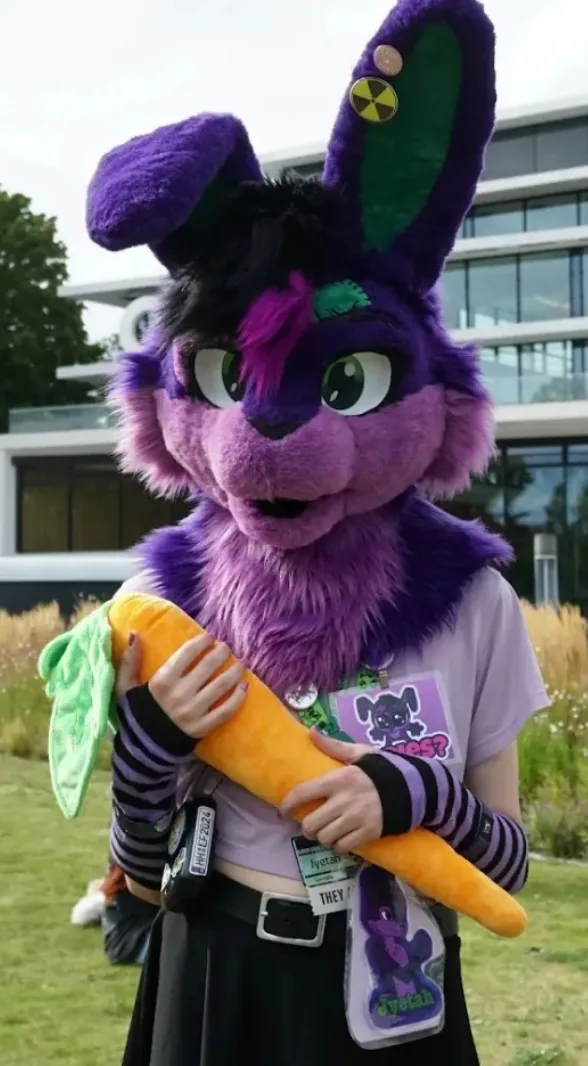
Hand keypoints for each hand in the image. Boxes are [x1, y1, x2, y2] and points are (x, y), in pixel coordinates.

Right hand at [117, 632, 247, 739]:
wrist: (143, 748)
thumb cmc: (137, 712)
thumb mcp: (126, 686)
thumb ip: (130, 660)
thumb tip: (135, 633)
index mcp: (161, 681)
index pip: (187, 654)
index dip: (201, 642)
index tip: (210, 637)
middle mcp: (179, 695)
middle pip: (208, 666)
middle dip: (221, 653)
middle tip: (226, 647)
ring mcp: (193, 712)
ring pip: (221, 686)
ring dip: (234, 671)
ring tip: (241, 663)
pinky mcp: (203, 727)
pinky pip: (226, 710)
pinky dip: (238, 697)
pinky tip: (245, 686)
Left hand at [281, 730, 382, 852]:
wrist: (411, 788)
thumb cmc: (380, 770)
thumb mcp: (358, 753)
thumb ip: (333, 746)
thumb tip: (311, 731)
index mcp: (339, 779)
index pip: (303, 793)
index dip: (288, 804)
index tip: (282, 811)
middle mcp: (344, 801)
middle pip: (311, 824)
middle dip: (307, 827)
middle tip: (311, 825)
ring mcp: (356, 819)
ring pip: (325, 838)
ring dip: (323, 836)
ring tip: (327, 831)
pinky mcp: (368, 834)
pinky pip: (342, 847)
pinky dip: (338, 845)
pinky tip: (341, 838)